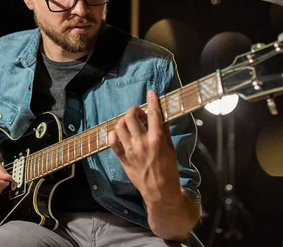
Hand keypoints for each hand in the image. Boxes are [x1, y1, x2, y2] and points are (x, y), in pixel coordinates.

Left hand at [107, 90, 182, 206]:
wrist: (160, 190)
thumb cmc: (169, 169)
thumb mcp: (170, 148)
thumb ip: (163, 131)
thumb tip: (159, 116)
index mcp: (157, 139)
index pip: (153, 114)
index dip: (151, 101)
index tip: (150, 93)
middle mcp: (142, 142)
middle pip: (130, 117)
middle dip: (134, 110)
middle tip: (139, 114)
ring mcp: (130, 150)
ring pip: (119, 126)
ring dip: (124, 120)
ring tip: (130, 123)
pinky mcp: (122, 158)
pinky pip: (112, 141)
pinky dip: (114, 134)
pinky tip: (120, 134)